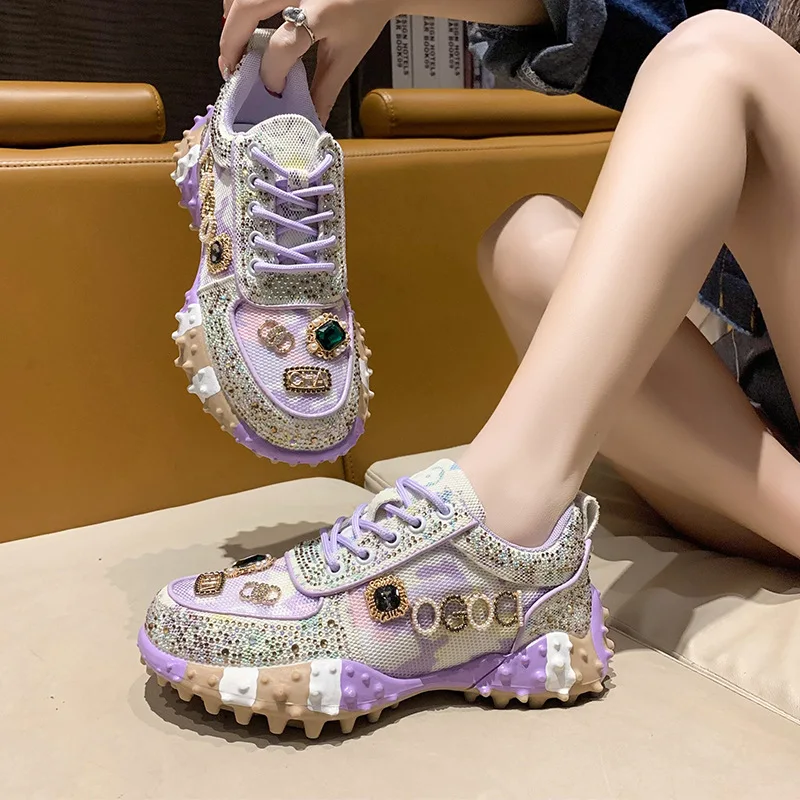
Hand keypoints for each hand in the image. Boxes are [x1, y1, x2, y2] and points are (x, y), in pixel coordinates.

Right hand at [220, 0, 395, 123]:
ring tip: (235, 51)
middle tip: (230, 71)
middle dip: (232, 43)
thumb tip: (313, 119)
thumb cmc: (366, 11)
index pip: (283, 45)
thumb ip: (326, 89)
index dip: (273, 71)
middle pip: (247, 10)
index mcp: (321, 12)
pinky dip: (238, 7)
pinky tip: (241, 24)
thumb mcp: (348, 54)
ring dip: (231, 23)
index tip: (274, 89)